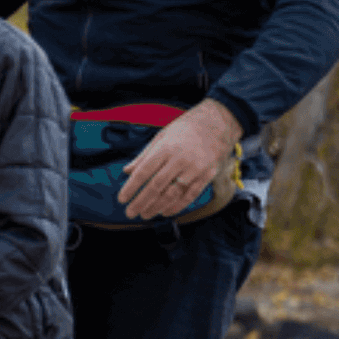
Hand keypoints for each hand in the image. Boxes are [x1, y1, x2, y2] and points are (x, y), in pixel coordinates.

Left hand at [118, 100, 240, 220]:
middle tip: (130, 212)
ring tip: (145, 215)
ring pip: (173, 193)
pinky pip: (191, 195)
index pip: (144, 172)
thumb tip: (126, 171)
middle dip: (141, 202)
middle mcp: (180, 159)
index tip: (121, 199)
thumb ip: (144, 156)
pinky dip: (177, 206)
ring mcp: (195, 168)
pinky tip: (165, 212)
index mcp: (165, 148)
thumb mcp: (161, 137)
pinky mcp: (207, 175)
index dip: (131, 187)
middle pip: (156, 186)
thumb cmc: (184, 129)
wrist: (216, 124)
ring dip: (157, 207)